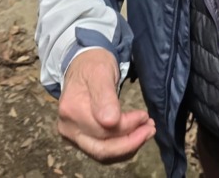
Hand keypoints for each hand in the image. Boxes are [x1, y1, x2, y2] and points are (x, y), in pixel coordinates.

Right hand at [57, 48, 155, 163]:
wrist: (82, 65)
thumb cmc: (93, 65)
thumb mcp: (100, 71)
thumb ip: (104, 95)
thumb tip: (110, 122)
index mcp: (72, 109)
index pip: (104, 129)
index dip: (127, 126)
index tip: (144, 116)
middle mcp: (68, 127)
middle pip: (101, 148)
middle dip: (130, 142)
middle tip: (150, 129)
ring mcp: (72, 135)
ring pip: (102, 153)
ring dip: (127, 146)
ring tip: (146, 132)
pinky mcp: (79, 138)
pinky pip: (101, 149)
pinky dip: (120, 147)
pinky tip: (134, 136)